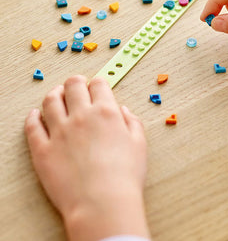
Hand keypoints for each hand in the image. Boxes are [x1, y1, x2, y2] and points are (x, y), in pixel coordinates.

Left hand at [24, 76, 149, 240]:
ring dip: (54, 93)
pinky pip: (33, 127)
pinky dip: (32, 117)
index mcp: (106, 112)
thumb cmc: (124, 175)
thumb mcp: (139, 144)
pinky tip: (35, 114)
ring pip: (50, 101)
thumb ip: (132, 122)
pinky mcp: (42, 150)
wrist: (102, 202)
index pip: (99, 85)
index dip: (98, 83)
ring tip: (57, 94)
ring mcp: (59, 132)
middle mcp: (81, 116)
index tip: (98, 86)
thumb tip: (123, 111)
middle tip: (76, 84)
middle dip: (76, 82)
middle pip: (73, 86)